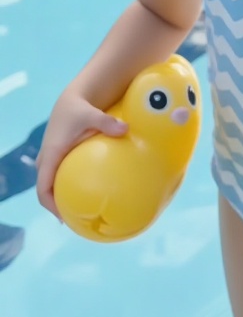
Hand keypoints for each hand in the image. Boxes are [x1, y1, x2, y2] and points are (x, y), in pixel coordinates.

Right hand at [36, 91, 127, 219]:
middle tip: (76, 218)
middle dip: (57, 205)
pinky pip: (58, 174)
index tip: (64, 217)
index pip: (43, 188)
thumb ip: (107, 123)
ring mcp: (51, 157)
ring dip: (62, 195)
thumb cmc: (80, 108)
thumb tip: (125, 130)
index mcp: (51, 155)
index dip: (51, 205)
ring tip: (81, 208)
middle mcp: (47, 158)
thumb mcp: (92, 114)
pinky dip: (67, 184)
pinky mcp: (59, 155)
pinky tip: (88, 189)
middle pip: (46, 189)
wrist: (73, 99)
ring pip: (51, 182)